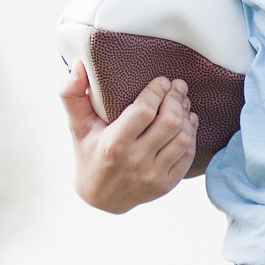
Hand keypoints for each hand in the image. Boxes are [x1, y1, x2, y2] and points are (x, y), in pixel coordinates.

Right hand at [62, 67, 197, 213]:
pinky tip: (187, 123)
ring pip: (183, 138)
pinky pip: (187, 156)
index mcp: (113, 144)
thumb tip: (78, 66)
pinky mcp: (165, 185)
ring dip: (186, 116)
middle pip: (170, 122)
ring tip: (183, 103)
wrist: (99, 198)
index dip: (158, 91)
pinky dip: (192, 135)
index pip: (145, 110)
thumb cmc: (89, 154)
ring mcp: (152, 175)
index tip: (162, 81)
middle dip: (176, 98)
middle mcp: (135, 161)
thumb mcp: (76, 126)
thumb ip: (72, 94)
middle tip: (177, 86)